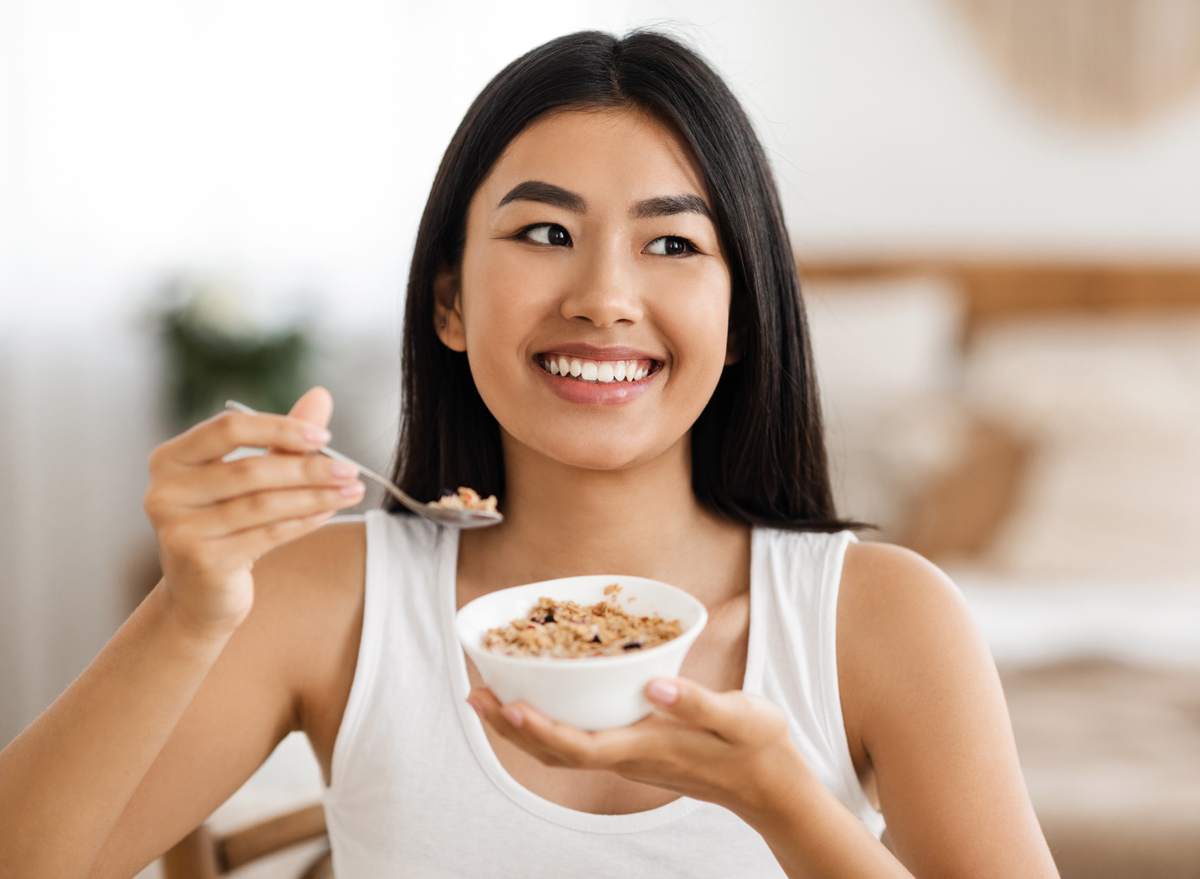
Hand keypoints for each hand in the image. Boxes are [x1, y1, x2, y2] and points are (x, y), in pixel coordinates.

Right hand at [142, 387, 364, 639]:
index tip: (324, 435)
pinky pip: (265, 534)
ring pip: (262, 505)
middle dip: (308, 468)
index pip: (228, 428)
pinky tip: (328, 512)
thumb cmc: (227, 524)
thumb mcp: (252, 476)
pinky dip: (303, 521)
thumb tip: (321, 394)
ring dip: (315, 496)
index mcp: (171, 458)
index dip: (279, 428)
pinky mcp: (200, 560)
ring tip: (351, 490)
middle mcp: (165, 491)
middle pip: (250, 470)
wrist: (201, 592)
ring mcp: (179, 528)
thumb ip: (282, 438)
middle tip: (350, 469)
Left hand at [467, 678, 812, 821]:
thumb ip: (696, 703)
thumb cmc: (759, 747)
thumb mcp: (739, 717)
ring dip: (522, 727)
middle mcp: (630, 758)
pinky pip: (579, 742)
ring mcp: (630, 759)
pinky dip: (549, 724)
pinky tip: (542, 702)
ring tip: (490, 698)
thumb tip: (653, 686)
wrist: (772, 787)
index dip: (539, 728)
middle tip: (474, 694)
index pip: (580, 746)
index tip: (507, 704)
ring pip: (563, 750)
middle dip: (511, 726)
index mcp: (648, 747)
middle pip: (556, 751)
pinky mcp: (636, 752)